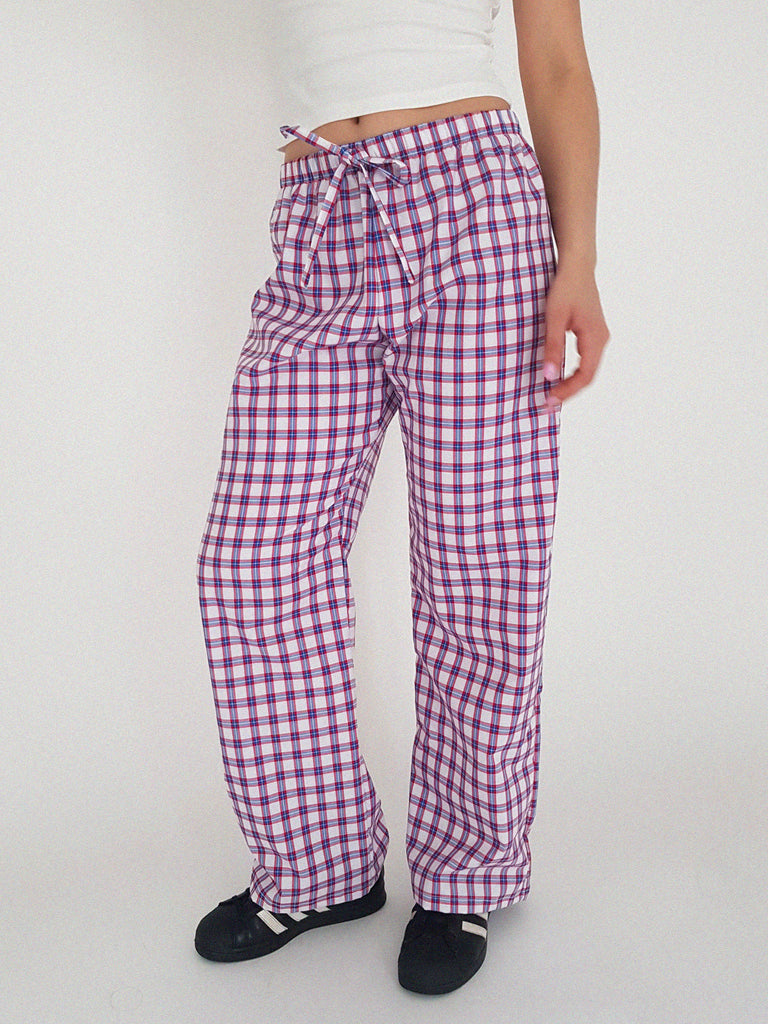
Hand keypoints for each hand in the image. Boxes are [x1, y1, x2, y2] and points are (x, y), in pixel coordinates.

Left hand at [540, 260, 609, 410]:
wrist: (577, 265)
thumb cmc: (566, 288)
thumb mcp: (554, 318)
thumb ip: (553, 347)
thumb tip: (549, 376)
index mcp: (595, 338)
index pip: (584, 376)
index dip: (567, 392)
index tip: (549, 401)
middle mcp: (600, 340)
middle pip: (587, 376)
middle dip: (568, 391)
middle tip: (547, 403)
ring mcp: (597, 336)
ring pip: (586, 368)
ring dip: (569, 383)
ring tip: (550, 393)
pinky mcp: (591, 332)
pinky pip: (584, 359)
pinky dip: (571, 371)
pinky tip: (557, 375)